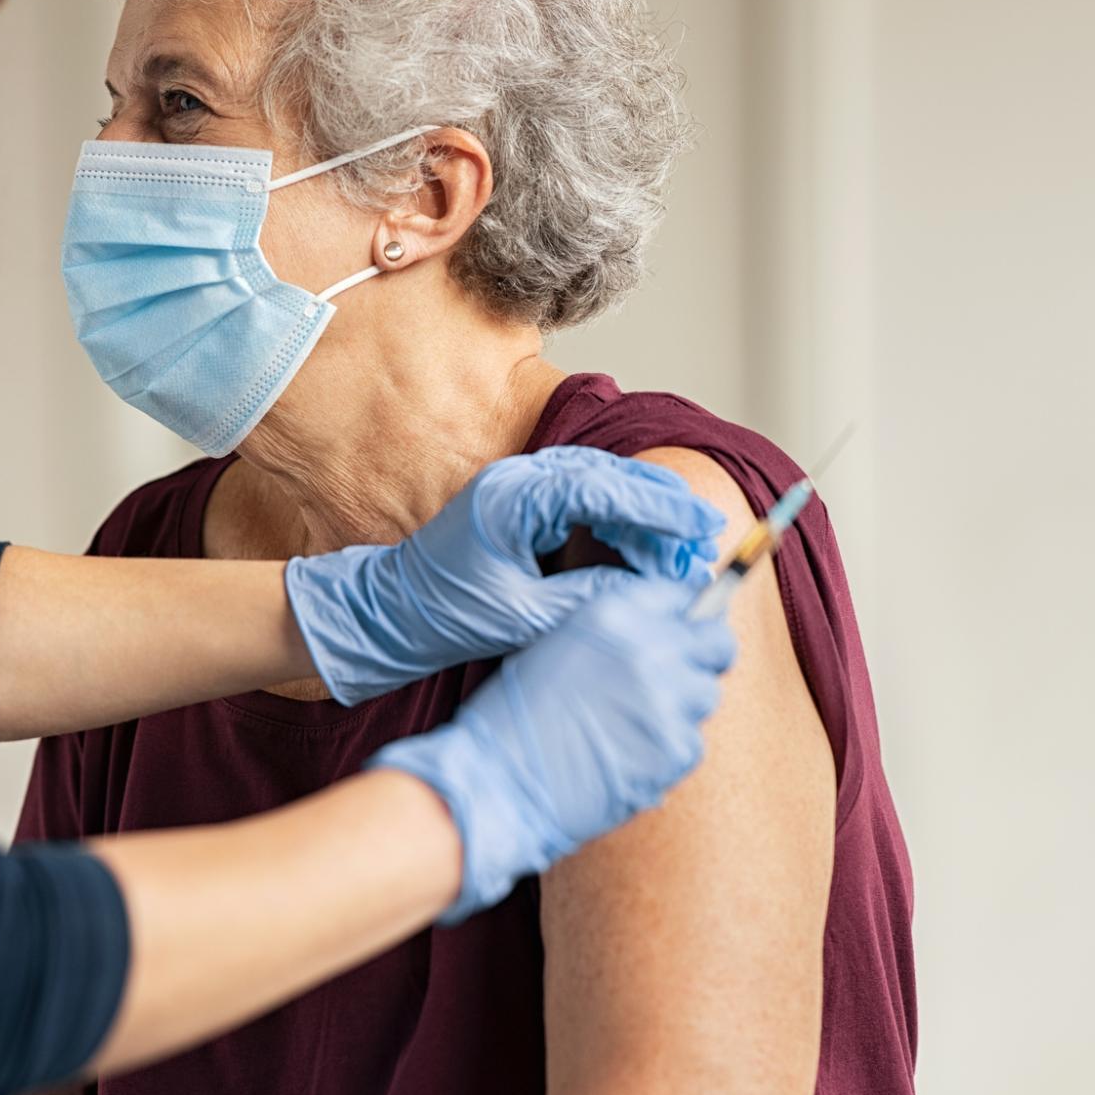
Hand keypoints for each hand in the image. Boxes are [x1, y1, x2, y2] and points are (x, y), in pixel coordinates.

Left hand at [285, 447, 723, 704]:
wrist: (390, 613)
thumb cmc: (444, 616)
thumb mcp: (525, 617)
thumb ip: (589, 600)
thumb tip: (652, 594)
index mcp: (513, 498)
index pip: (604, 489)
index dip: (659, 508)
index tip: (701, 527)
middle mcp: (517, 479)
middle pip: (609, 476)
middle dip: (661, 508)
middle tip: (705, 539)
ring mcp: (517, 486)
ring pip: (600, 484)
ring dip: (643, 514)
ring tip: (683, 548)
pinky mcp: (520, 503)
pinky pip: (582, 499)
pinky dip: (617, 519)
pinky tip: (642, 548)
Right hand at [369, 576, 735, 920]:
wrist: (499, 780)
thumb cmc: (515, 717)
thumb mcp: (558, 645)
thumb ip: (615, 633)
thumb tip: (666, 633)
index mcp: (614, 613)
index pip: (681, 596)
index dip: (684, 617)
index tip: (683, 633)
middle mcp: (649, 648)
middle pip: (716, 643)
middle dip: (704, 657)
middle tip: (680, 678)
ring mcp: (668, 700)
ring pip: (706, 696)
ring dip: (681, 708)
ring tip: (633, 727)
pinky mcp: (676, 749)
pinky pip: (692, 743)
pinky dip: (667, 752)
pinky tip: (628, 757)